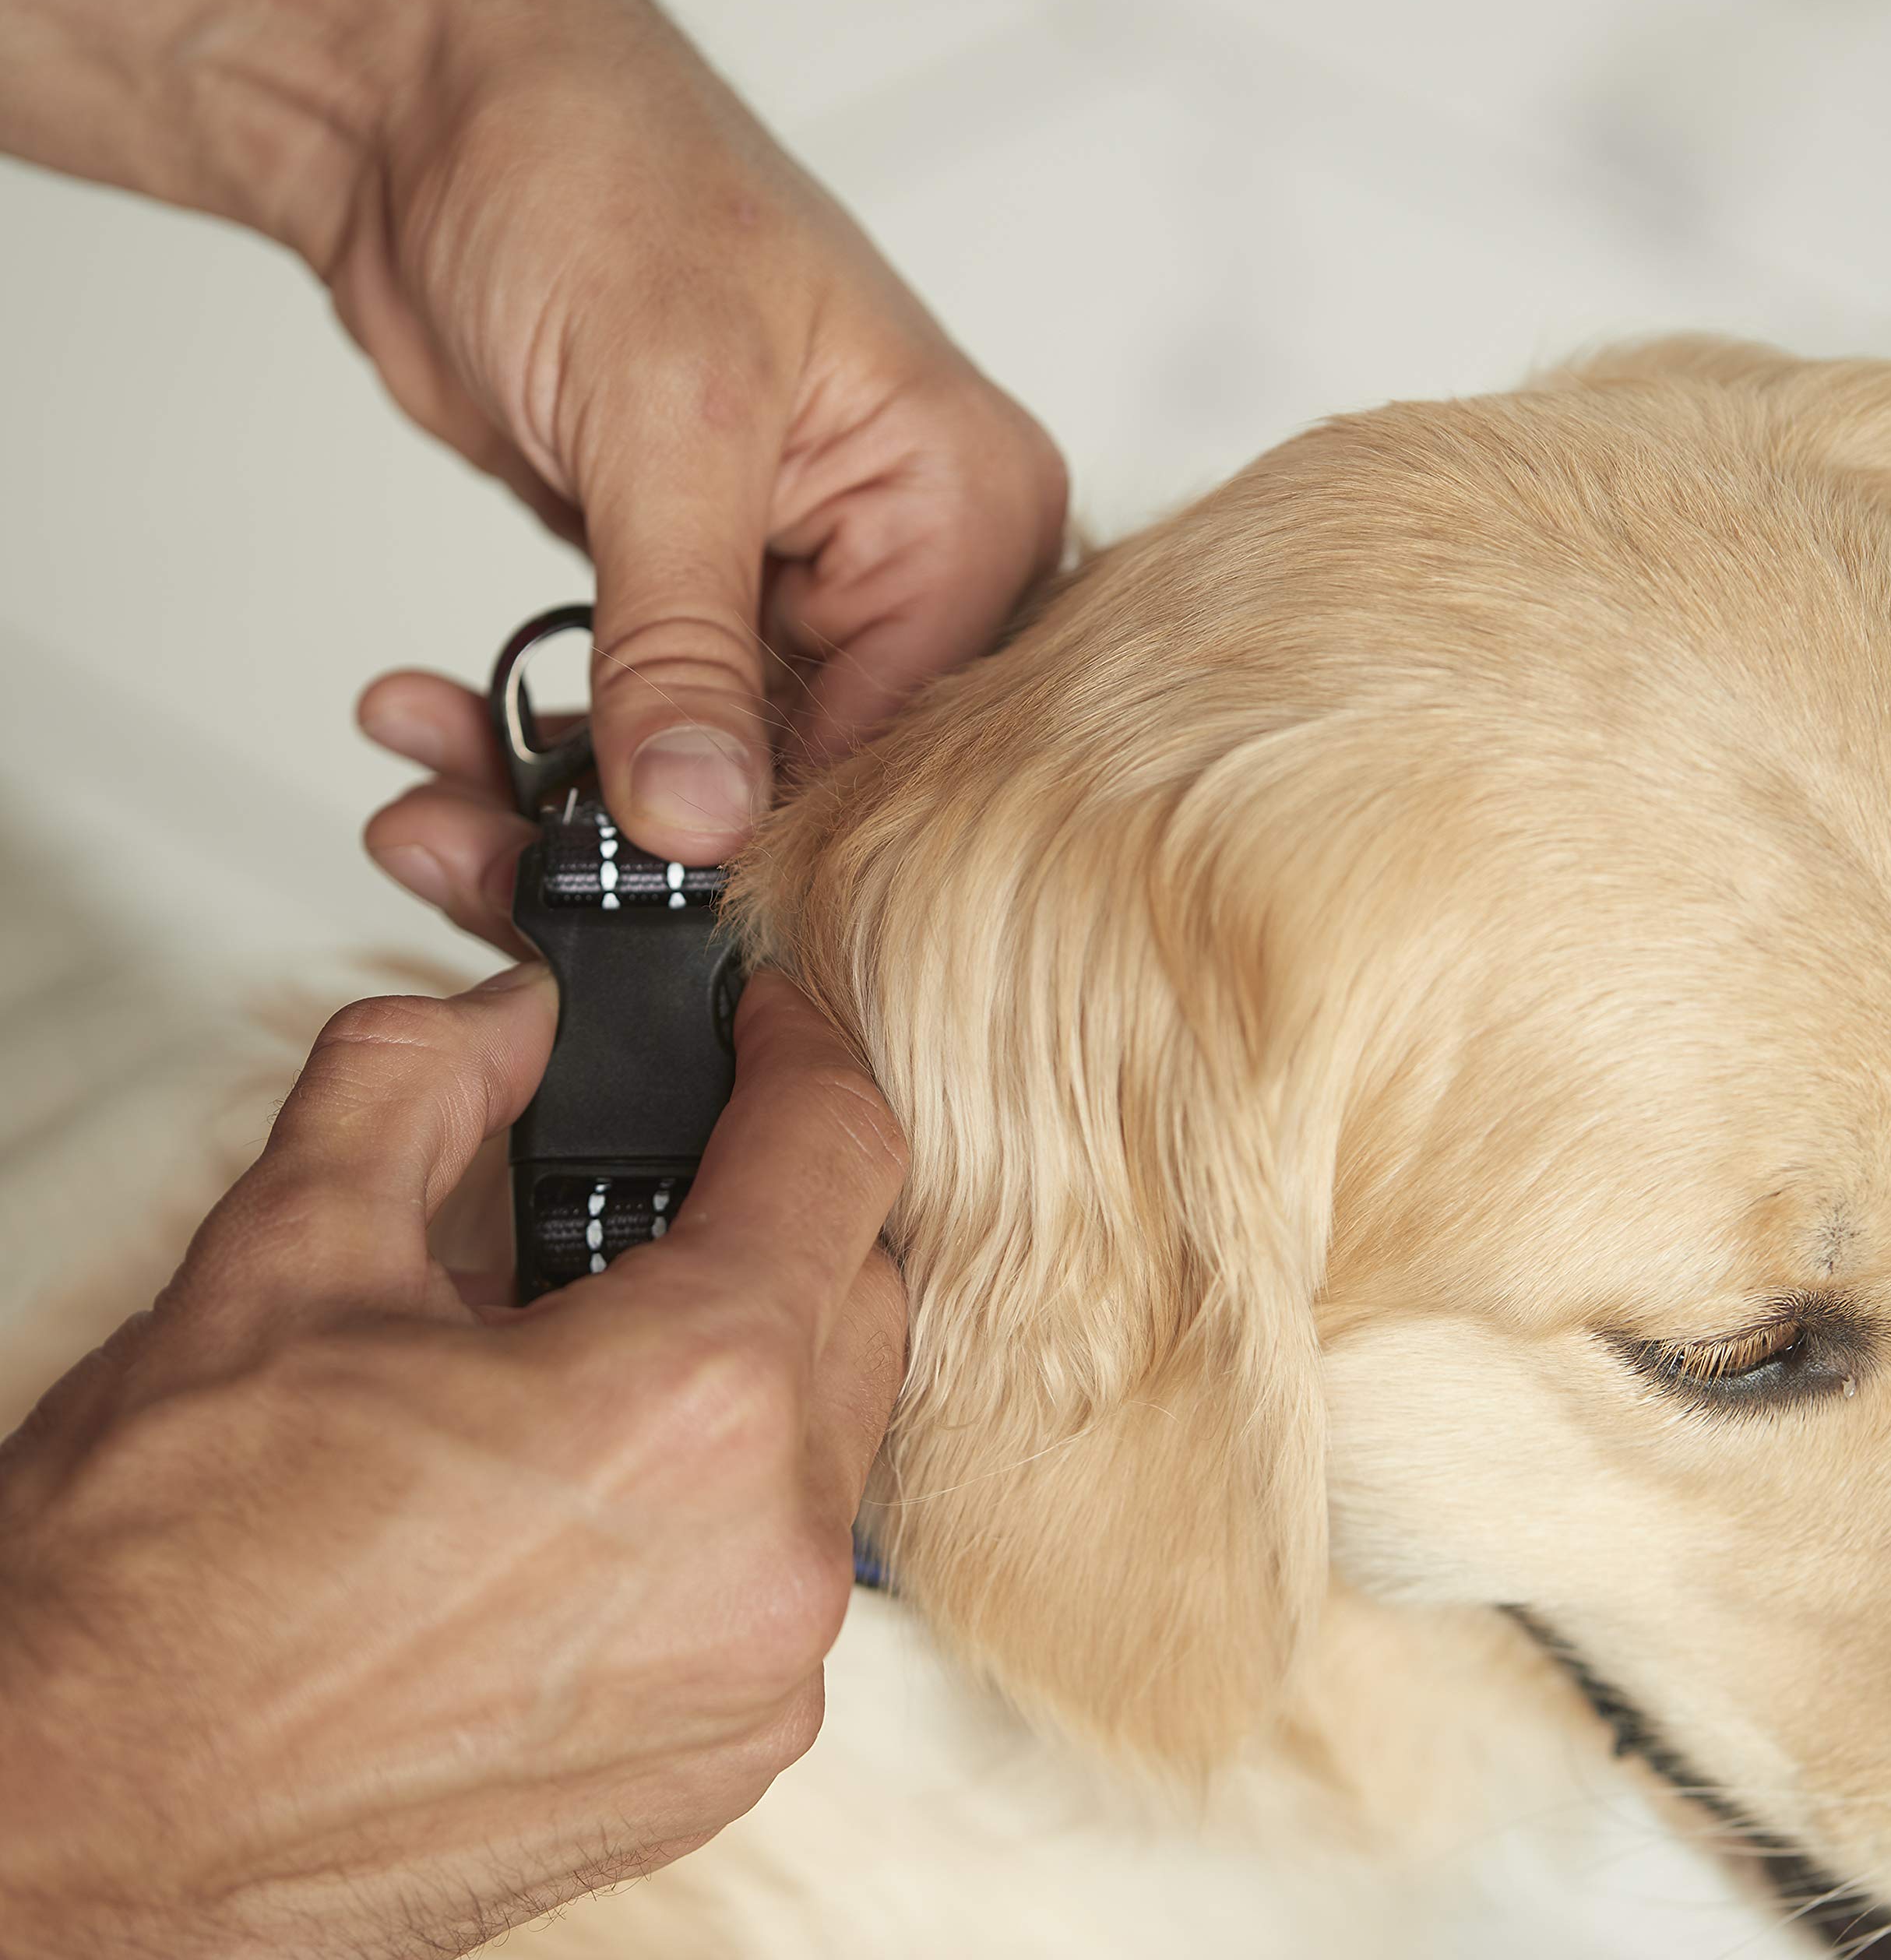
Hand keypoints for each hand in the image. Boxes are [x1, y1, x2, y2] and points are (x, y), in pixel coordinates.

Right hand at [0, 967, 906, 1959]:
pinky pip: (786, 1563)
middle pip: (855, 1291)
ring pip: (832, 1432)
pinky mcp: (725, 1755)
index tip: (762, 1026)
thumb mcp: (284, 1253)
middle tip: (658, 1178)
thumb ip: (426, 1079)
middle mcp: (768, 1559)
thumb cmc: (152, 1587)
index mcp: (689, 1408)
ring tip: (596, 1337)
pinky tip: (597, 1478)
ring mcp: (761, 1679)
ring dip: (750, 1352)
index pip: (839, 1151)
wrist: (72, 1828)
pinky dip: (729, 1491)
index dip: (799, 1052)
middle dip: (776, 1205)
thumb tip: (520, 1017)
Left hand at [344, 0, 1063, 865]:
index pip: (904, 737)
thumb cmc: (601, 172)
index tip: (643, 898)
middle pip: (804, 774)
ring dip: (562, 810)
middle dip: (650, 839)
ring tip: (433, 807)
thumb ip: (684, 640)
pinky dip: (535, 752)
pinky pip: (635, 730)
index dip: (771, 834)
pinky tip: (437, 730)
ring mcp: (794, 593)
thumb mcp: (664, 420)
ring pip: (708, 773)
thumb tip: (700, 821)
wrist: (442, 112)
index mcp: (967, 505)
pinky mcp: (692, 607)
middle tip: (498, 862)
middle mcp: (903, 562)